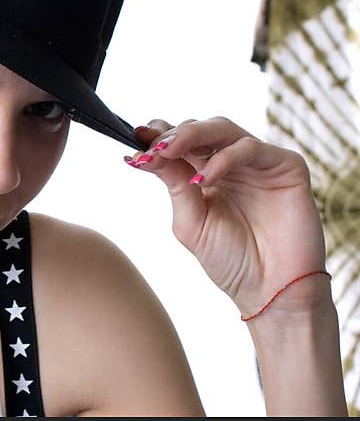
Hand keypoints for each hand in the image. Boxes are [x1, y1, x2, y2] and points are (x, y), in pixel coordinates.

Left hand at [125, 117, 329, 319]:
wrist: (270, 291)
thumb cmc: (230, 260)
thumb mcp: (190, 221)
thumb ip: (173, 184)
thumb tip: (142, 155)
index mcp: (204, 173)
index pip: (179, 142)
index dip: (157, 136)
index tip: (134, 139)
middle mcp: (230, 163)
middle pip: (198, 129)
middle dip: (171, 134)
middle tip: (152, 147)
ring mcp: (257, 162)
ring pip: (223, 128)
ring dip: (192, 135)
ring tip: (168, 151)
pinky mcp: (286, 166)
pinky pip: (252, 148)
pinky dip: (224, 158)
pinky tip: (205, 179)